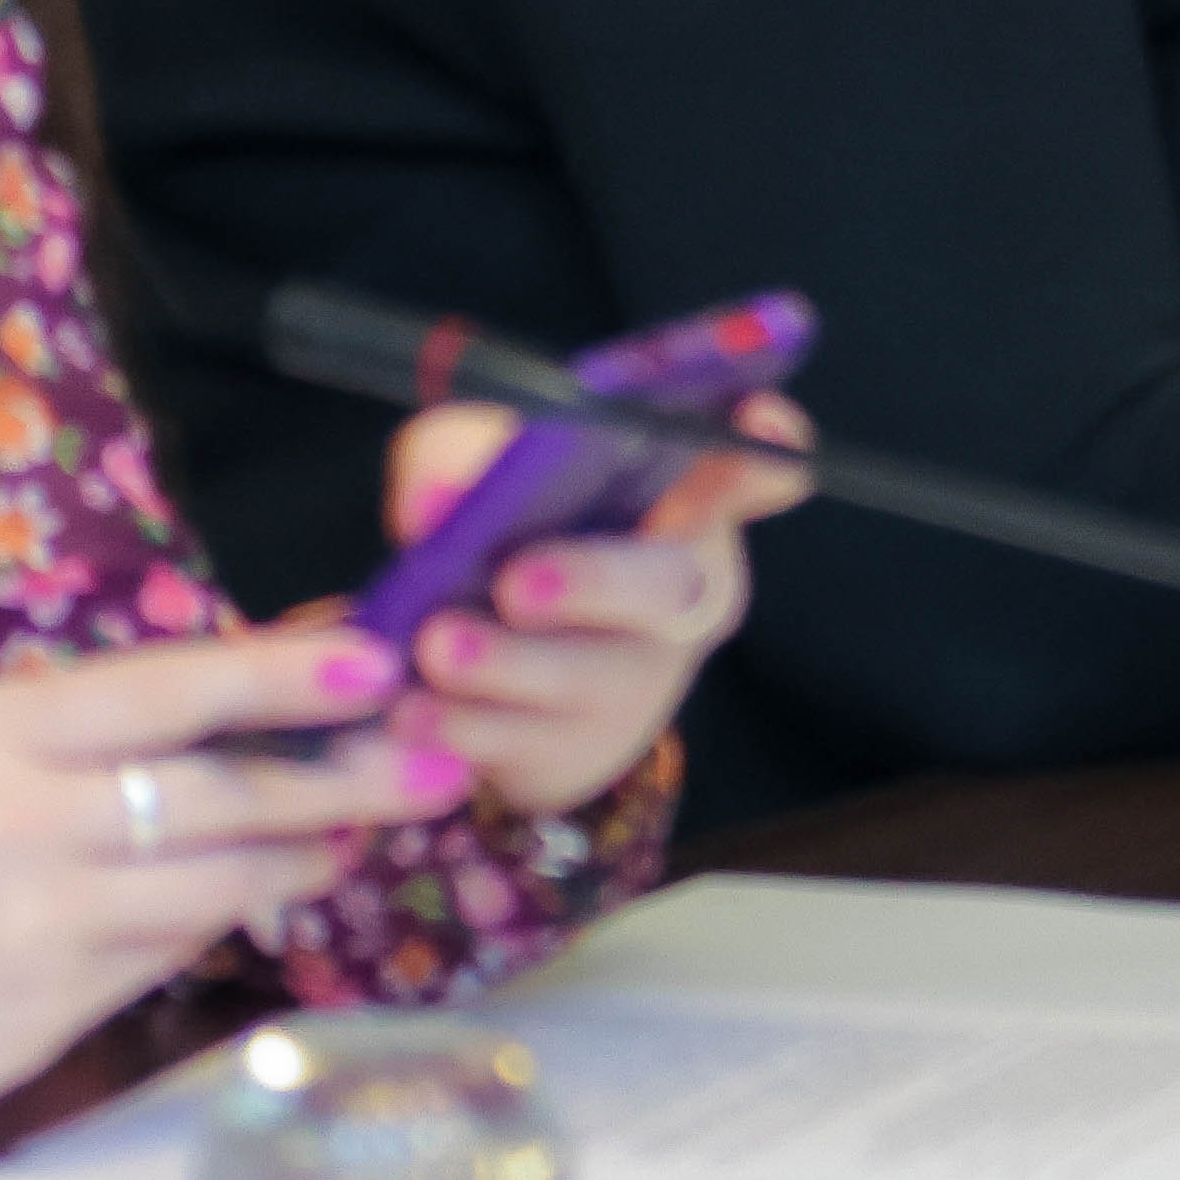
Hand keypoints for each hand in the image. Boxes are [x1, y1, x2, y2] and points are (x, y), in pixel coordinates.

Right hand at [0, 619, 468, 1106]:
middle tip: (437, 766)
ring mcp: (28, 928)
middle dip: (345, 779)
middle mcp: (15, 827)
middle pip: (220, 796)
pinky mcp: (35, 1012)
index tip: (377, 662)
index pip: (165, 691)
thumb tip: (245, 681)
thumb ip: (76, 726)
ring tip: (355, 832)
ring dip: (300, 856)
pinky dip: (216, 920)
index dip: (279, 675)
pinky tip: (256, 897)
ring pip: (210, 884)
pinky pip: (160, 956)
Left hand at [374, 395, 803, 821]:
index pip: (752, 473)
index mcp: (684, 505)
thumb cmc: (511, 530)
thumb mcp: (481, 466)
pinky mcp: (578, 754)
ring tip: (438, 648)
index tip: (758, 425)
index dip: (767, 453)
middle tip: (517, 581)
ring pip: (588, 680)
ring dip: (510, 667)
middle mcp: (681, 596)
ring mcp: (636, 684)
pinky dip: (460, 730)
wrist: (494, 669)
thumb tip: (438, 500)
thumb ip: (458, 458)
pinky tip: (412, 710)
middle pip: (669, 587)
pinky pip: (523, 750)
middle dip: (594, 581)